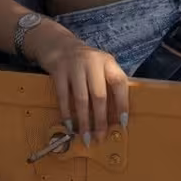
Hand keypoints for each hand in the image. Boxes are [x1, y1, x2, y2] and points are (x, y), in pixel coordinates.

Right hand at [28, 31, 130, 145]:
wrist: (58, 44)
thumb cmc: (84, 61)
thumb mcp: (100, 66)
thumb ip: (108, 83)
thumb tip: (116, 116)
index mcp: (107, 62)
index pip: (119, 83)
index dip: (122, 104)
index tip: (122, 123)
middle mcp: (92, 62)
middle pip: (99, 95)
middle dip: (100, 119)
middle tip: (100, 136)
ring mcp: (74, 66)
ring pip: (81, 99)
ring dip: (84, 121)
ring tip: (85, 136)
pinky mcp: (58, 71)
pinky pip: (63, 96)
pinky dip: (66, 113)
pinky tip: (69, 125)